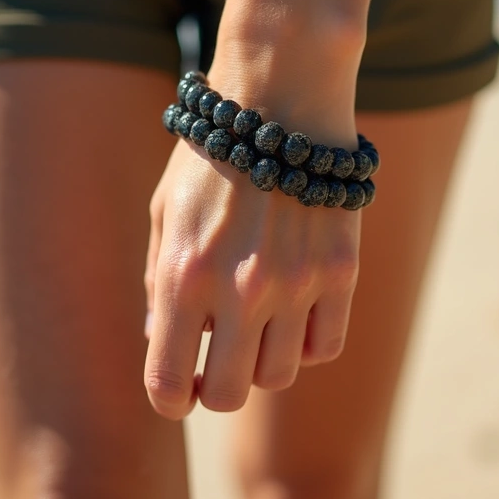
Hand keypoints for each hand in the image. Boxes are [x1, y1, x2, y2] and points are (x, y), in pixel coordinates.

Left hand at [142, 134, 360, 418]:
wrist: (283, 98)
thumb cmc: (212, 156)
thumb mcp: (165, 212)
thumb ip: (158, 283)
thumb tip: (160, 342)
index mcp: (184, 275)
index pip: (168, 382)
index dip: (168, 400)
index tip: (175, 390)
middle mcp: (240, 288)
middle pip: (228, 394)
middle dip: (214, 388)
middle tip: (214, 363)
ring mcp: (296, 284)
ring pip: (279, 376)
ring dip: (261, 363)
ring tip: (255, 328)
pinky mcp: (340, 273)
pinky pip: (325, 346)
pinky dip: (306, 343)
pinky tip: (293, 313)